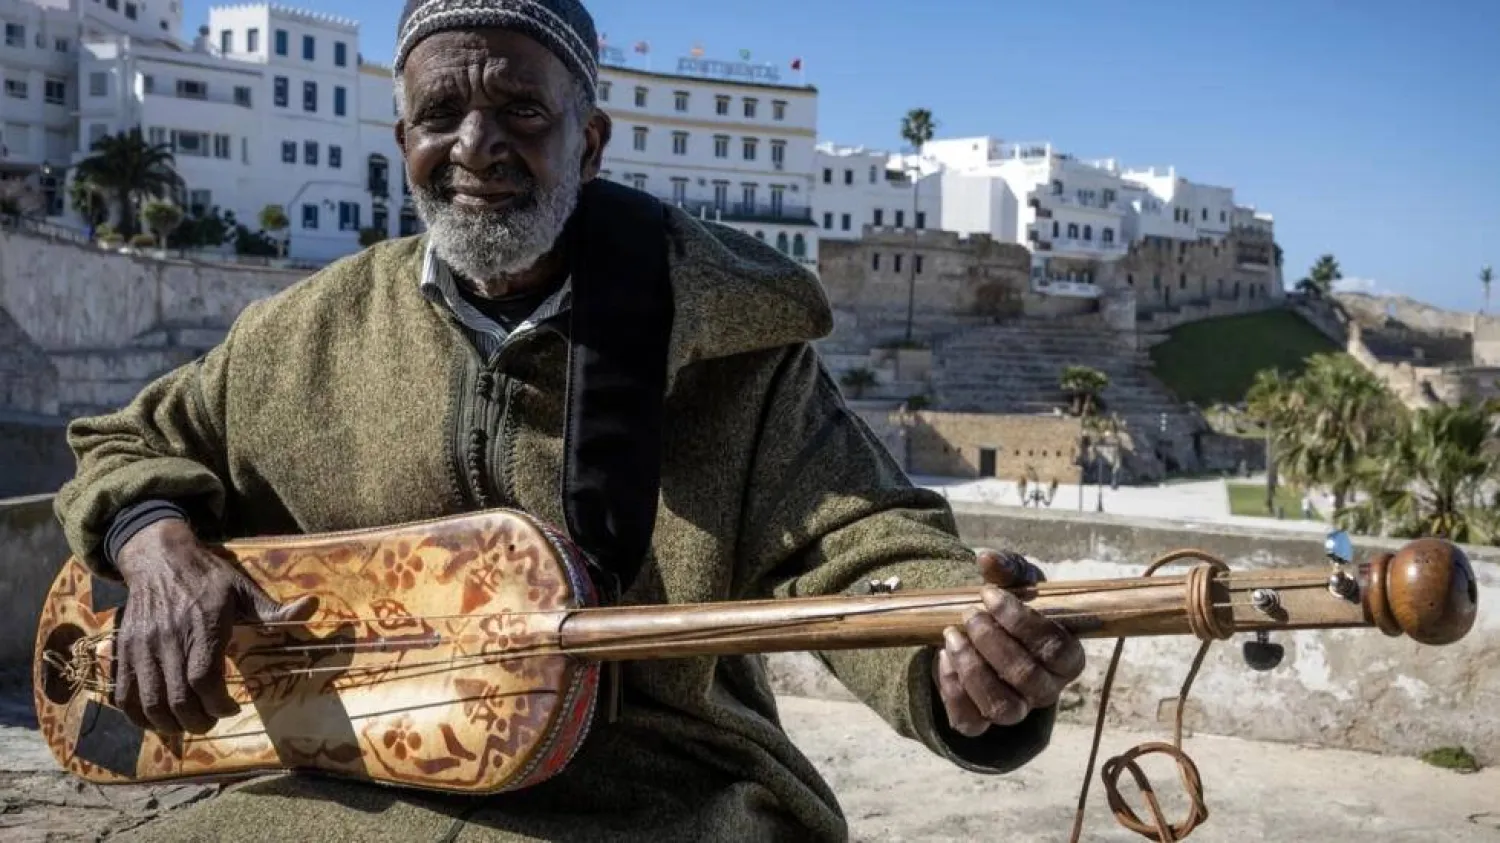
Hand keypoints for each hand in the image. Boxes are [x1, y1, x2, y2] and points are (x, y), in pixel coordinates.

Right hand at [113, 519, 316, 734]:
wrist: (159, 557)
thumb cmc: (207, 578)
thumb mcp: (244, 589)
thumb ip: (275, 610)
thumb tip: (313, 607)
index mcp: (203, 625)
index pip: (203, 679)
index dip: (218, 704)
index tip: (232, 708)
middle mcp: (169, 638)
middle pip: (177, 698)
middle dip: (197, 720)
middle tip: (210, 721)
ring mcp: (142, 646)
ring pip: (149, 701)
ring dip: (168, 723)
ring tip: (187, 724)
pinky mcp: (124, 649)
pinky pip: (123, 693)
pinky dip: (137, 715)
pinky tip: (156, 719)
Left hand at [932, 548, 1084, 736]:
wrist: (983, 632)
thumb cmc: (1012, 607)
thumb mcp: (1016, 583)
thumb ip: (1008, 570)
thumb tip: (987, 559)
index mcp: (1066, 658)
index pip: (1057, 649)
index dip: (1022, 623)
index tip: (989, 595)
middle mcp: (1046, 690)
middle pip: (1027, 678)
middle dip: (992, 642)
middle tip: (969, 614)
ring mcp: (1017, 710)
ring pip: (1002, 707)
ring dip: (973, 668)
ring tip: (952, 635)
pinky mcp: (983, 722)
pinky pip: (971, 721)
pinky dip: (952, 690)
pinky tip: (943, 657)